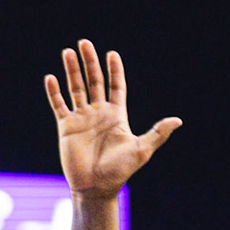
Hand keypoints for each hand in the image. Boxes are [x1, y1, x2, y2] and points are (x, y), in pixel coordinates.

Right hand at [44, 40, 181, 201]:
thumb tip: (178, 120)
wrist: (96, 187)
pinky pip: (59, 105)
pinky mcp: (66, 127)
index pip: (116, 86)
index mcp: (117, 115)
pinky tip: (51, 77)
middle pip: (93, 81)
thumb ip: (157, 133)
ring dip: (71, 70)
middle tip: (84, 43)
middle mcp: (98, 113)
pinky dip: (54, 92)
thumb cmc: (121, 170)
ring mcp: (81, 119)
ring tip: (67, 52)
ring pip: (75, 88)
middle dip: (89, 62)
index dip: (114, 70)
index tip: (112, 53)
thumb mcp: (142, 149)